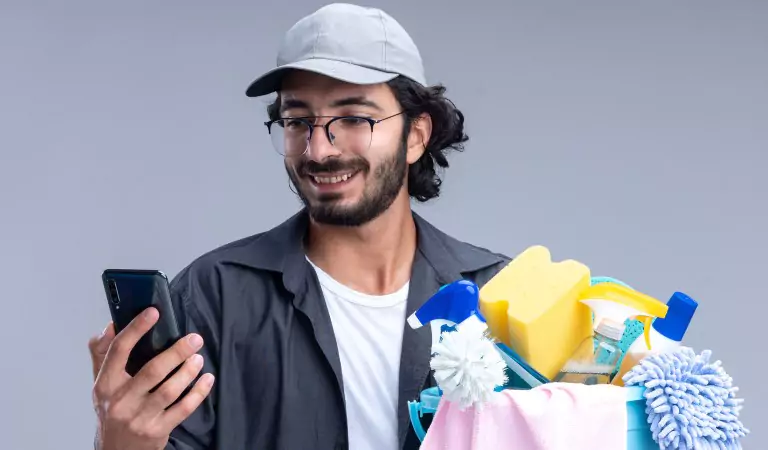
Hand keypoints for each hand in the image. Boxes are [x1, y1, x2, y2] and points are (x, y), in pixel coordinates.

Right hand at [88, 307, 214, 449]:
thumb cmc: (112, 409)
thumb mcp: (101, 382)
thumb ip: (102, 353)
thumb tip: (111, 324)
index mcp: (105, 384)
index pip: (119, 351)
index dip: (136, 329)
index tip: (153, 312)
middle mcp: (121, 401)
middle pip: (152, 371)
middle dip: (177, 351)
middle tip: (194, 338)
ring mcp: (139, 418)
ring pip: (169, 390)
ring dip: (188, 371)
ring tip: (199, 358)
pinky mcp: (157, 430)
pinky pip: (183, 409)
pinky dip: (198, 393)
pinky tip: (207, 379)